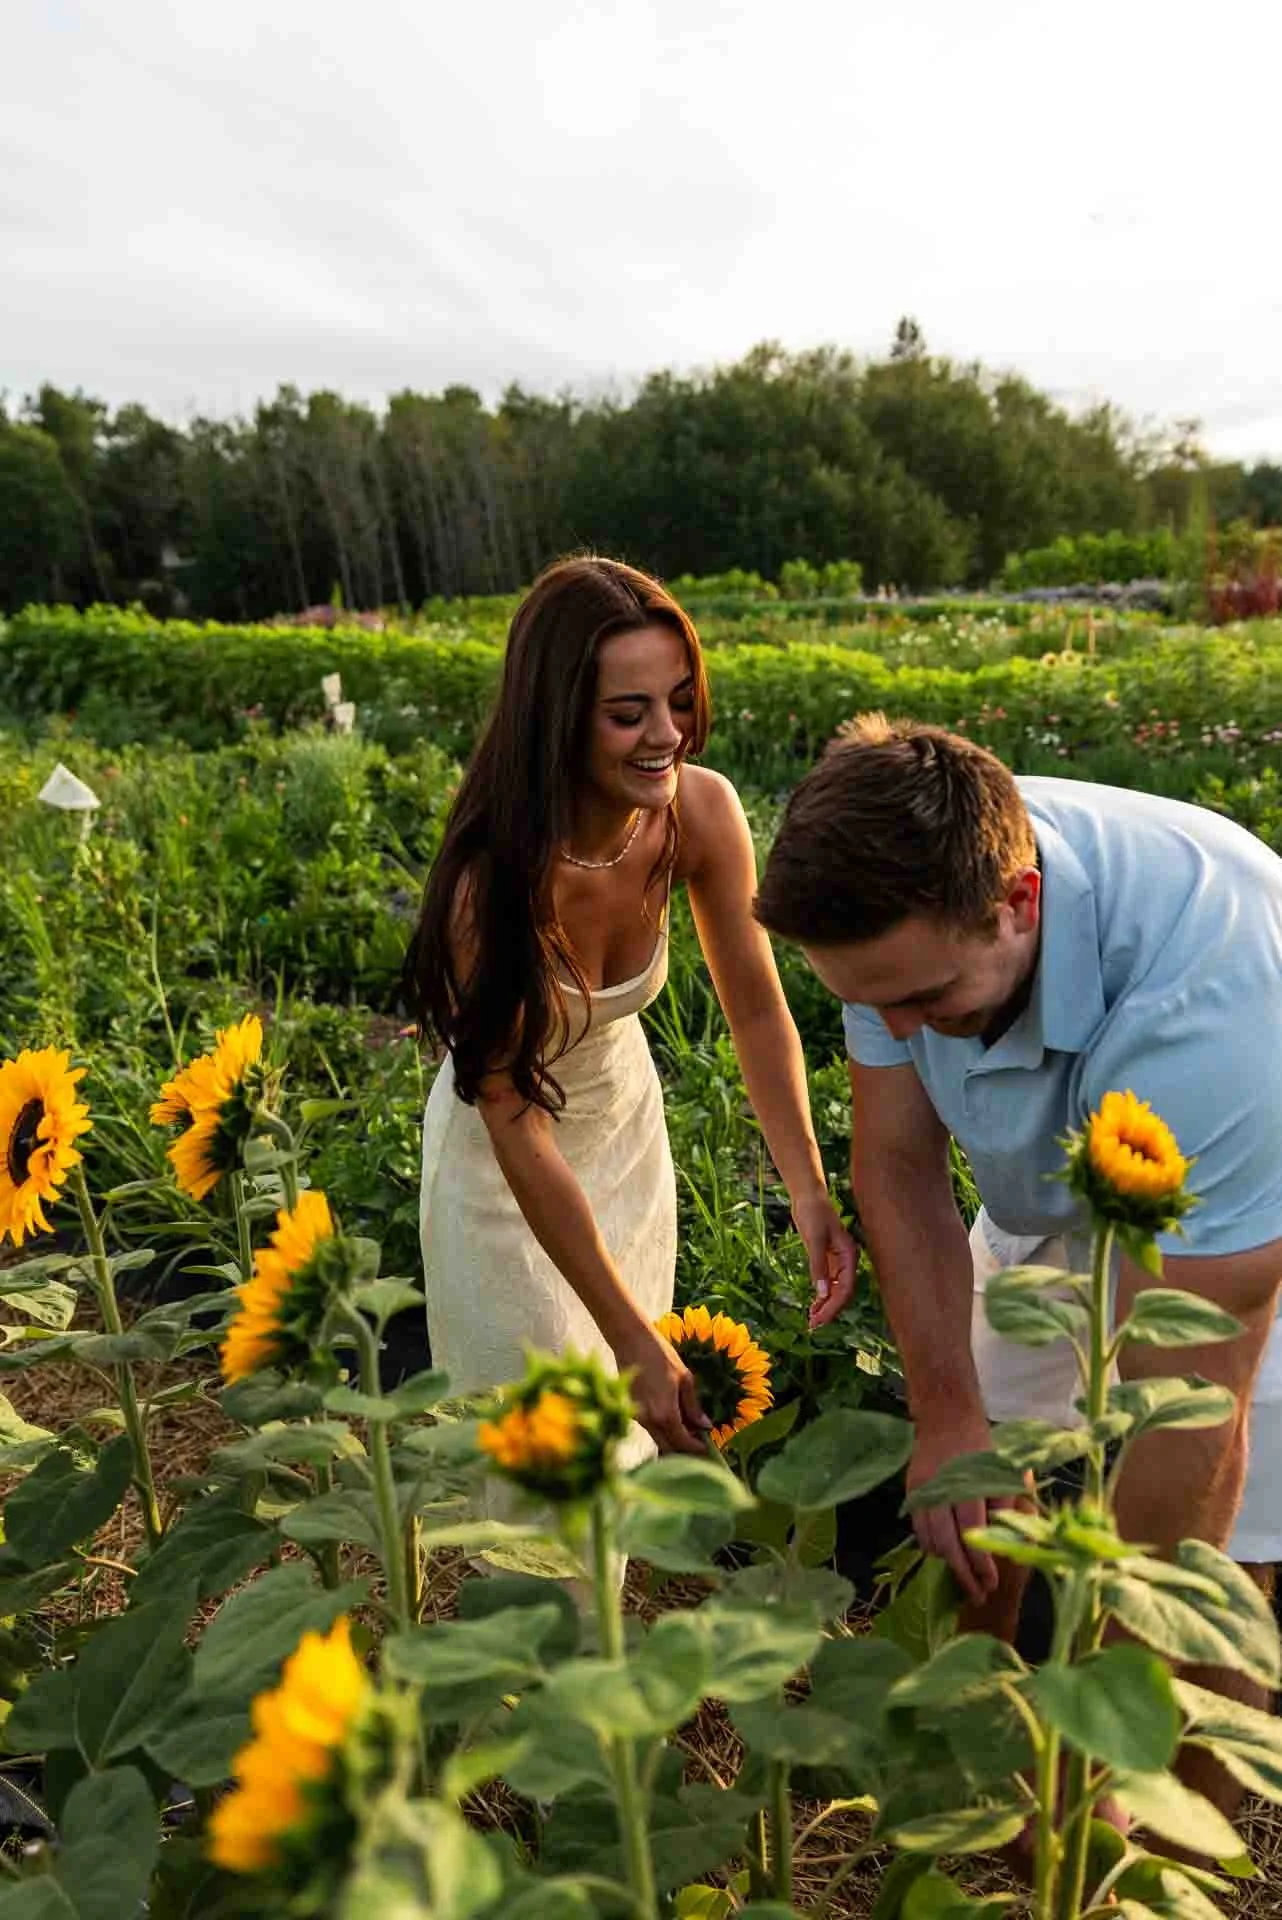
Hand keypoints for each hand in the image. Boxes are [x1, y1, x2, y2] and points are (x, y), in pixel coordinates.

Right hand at [612, 1323, 711, 1456]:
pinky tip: (673, 1418)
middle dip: (684, 1450)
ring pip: (657, 1439)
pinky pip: (649, 1428)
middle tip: (698, 1443)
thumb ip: (693, 1406)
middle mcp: (649, 1421)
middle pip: (668, 1448)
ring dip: (673, 1440)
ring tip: (688, 1429)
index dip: (696, 1448)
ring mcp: (638, 1417)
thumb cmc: (660, 1355)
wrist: (630, 1340)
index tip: (707, 1448)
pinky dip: (662, 1430)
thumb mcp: (684, 1378)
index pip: (683, 1443)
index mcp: (666, 1414)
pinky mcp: (631, 1411)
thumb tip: (705, 1426)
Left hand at [791, 1191, 858, 1328]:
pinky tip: (813, 1306)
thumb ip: (819, 1267)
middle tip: (813, 1325)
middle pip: (842, 1293)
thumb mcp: (814, 1240)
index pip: (846, 1289)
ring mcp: (837, 1261)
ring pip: (835, 1290)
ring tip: (812, 1320)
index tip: (820, 1319)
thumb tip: (823, 1293)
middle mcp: (846, 1261)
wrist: (808, 1197)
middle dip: (830, 1310)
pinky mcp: (827, 1259)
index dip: (834, 1306)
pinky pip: (828, 1282)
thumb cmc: (814, 1214)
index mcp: (850, 1256)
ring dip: (825, 1305)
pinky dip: (821, 1295)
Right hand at [907, 1406, 1008, 1606]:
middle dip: (963, 1574)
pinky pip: (918, 1529)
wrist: (946, 1417)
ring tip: (964, 1577)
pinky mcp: (911, 1493)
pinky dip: (931, 1546)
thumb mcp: (1004, 1471)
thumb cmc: (982, 1446)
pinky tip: (946, 1553)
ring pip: (929, 1540)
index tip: (991, 1583)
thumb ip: (1006, 1505)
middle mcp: (940, 1492)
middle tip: (977, 1595)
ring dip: (946, 1563)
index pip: (971, 1534)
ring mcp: (922, 1493)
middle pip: (947, 1544)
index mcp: (966, 1487)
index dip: (981, 1563)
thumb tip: (1010, 1542)